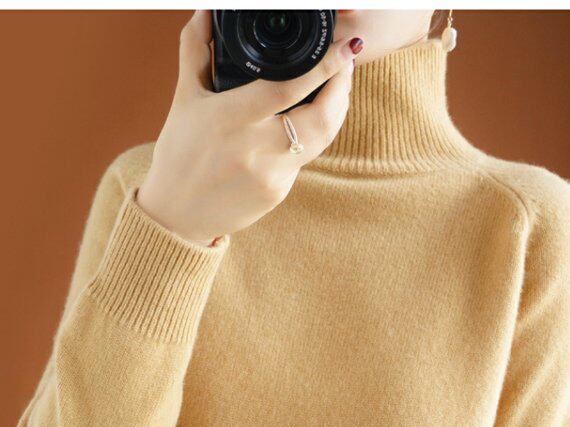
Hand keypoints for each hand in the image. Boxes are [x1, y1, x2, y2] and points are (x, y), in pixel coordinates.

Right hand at [137, 10, 362, 245]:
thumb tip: (206, 10)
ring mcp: (270, 175)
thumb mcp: (184, 99)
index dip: (323, 68)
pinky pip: (304, 158)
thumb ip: (196, 50)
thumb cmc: (178, 154)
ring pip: (321, 139)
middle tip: (346, 62)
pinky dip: (311, 135)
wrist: (176, 216)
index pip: (287, 89)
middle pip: (320, 118)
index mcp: (229, 119)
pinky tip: (310, 119)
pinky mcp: (278, 193)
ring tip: (337, 85)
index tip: (345, 49)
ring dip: (336, 110)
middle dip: (342, 87)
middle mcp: (254, 149)